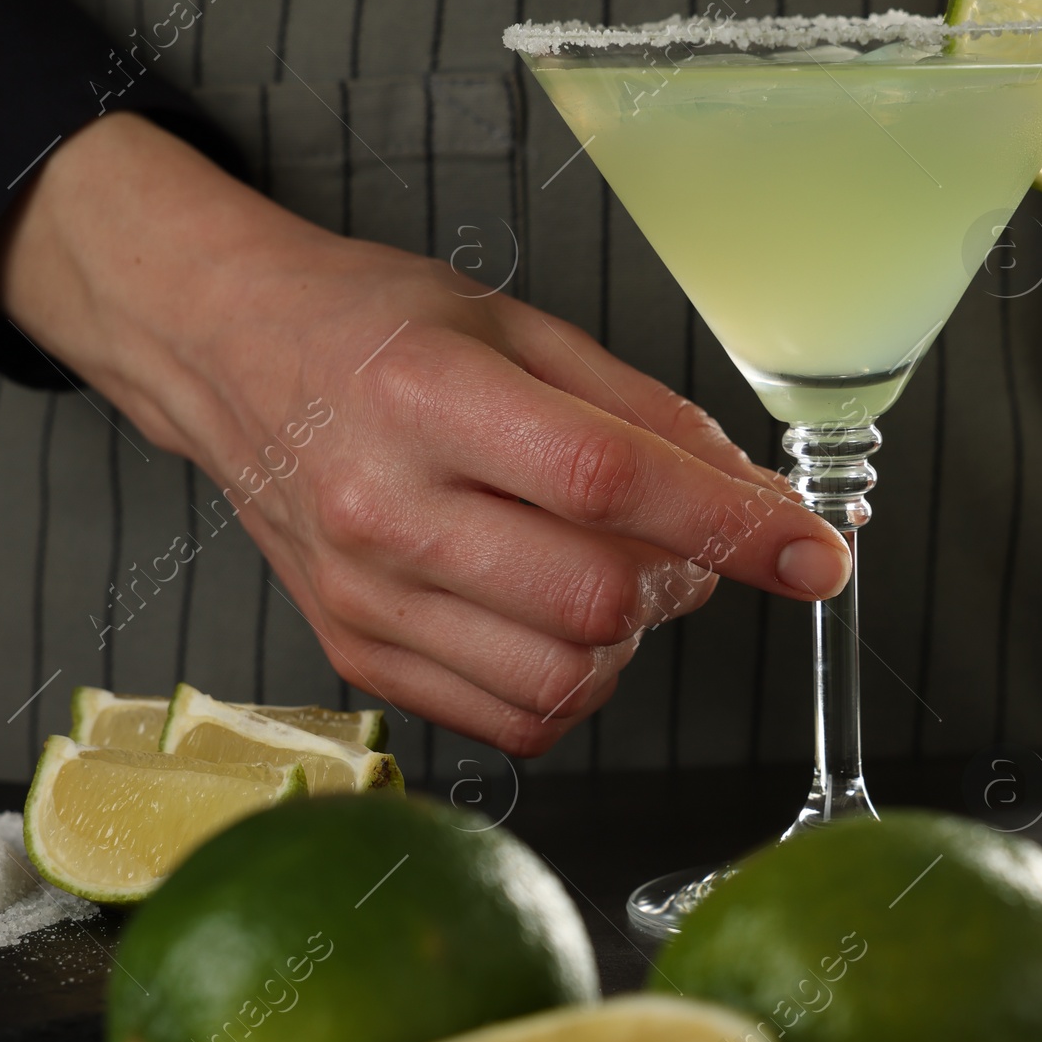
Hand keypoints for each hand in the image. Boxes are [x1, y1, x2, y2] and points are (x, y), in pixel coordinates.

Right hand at [0, 114, 850, 754]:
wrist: (225, 354)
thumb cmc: (372, 328)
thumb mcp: (515, 322)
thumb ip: (640, 409)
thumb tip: (752, 493)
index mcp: (430, 396)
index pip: (611, 481)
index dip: (733, 526)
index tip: (816, 556)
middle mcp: (386, 508)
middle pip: (594, 599)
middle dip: (683, 582)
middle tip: (682, 540)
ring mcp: (364, 596)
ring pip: (564, 676)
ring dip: (630, 637)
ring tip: (609, 569)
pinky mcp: (356, 654)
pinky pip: (512, 719)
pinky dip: (572, 684)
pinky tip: (558, 616)